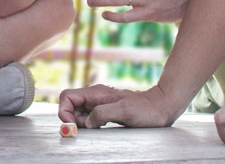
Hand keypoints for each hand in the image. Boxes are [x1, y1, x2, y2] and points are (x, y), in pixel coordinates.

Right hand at [58, 83, 181, 128]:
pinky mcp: (105, 111)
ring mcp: (99, 104)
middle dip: (71, 119)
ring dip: (79, 123)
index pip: (67, 96)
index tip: (73, 126)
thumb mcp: (123, 111)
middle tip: (83, 130)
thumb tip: (86, 122)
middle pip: (70, 105)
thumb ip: (102, 114)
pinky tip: (97, 130)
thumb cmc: (145, 109)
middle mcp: (94, 97)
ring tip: (93, 130)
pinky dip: (87, 125)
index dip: (64, 111)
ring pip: (78, 112)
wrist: (160, 107)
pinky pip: (88, 117)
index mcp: (96, 93)